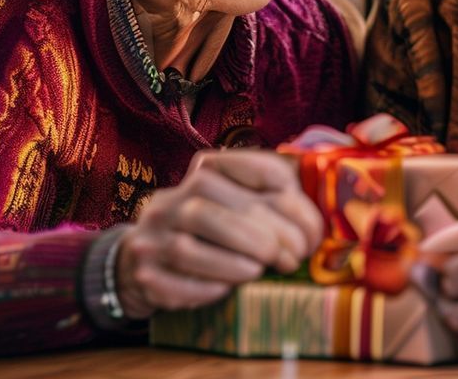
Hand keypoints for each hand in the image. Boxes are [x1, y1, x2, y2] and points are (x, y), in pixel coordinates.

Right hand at [115, 149, 321, 318]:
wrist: (148, 258)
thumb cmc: (212, 228)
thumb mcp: (240, 202)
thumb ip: (272, 200)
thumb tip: (311, 225)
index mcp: (205, 171)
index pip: (251, 169)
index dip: (289, 198)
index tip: (310, 227)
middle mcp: (172, 198)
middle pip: (221, 208)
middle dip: (267, 235)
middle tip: (295, 256)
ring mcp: (153, 236)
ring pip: (190, 246)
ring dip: (236, 260)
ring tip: (264, 269)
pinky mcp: (146, 274)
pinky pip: (174, 283)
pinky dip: (206, 287)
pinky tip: (228, 289)